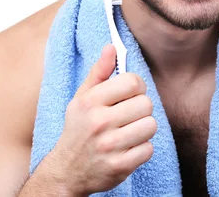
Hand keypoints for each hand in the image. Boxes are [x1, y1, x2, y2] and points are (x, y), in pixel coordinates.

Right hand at [45, 44, 156, 194]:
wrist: (67, 171)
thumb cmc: (79, 129)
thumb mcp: (82, 98)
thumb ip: (99, 72)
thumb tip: (112, 47)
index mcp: (90, 101)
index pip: (132, 82)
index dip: (136, 87)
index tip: (129, 94)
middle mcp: (99, 122)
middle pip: (145, 104)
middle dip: (140, 109)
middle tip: (128, 116)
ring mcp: (109, 146)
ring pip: (151, 126)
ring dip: (143, 129)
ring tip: (129, 131)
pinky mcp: (120, 166)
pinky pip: (149, 149)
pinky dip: (142, 149)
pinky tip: (127, 148)